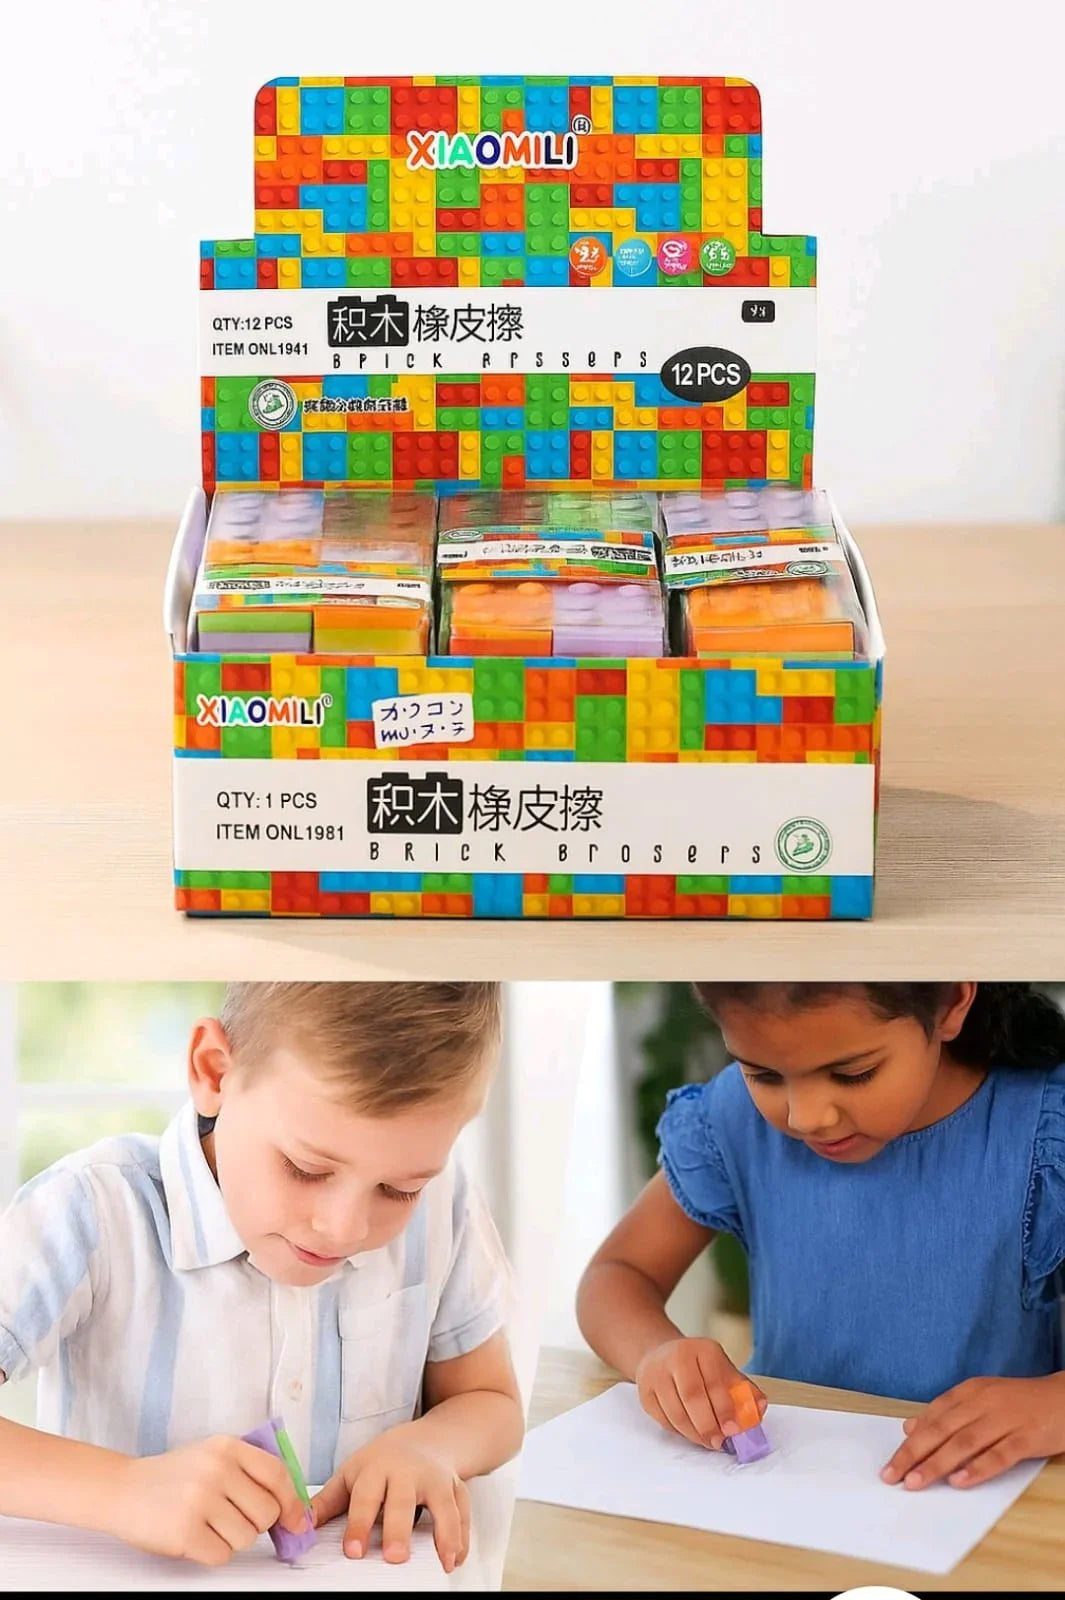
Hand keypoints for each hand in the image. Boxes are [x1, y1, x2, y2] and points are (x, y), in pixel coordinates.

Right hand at [111, 1437, 309, 1565]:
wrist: (122, 1489)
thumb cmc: (173, 1477)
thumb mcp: (212, 1455)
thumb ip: (248, 1471)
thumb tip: (291, 1509)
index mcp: (227, 1447)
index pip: (278, 1474)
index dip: (292, 1501)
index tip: (295, 1520)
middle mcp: (216, 1470)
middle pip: (266, 1513)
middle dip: (255, 1524)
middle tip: (231, 1519)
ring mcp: (200, 1500)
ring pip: (246, 1538)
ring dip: (231, 1540)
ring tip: (207, 1525)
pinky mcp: (185, 1531)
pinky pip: (222, 1556)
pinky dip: (212, 1553)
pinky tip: (195, 1537)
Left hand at [311, 1425, 469, 1571]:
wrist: (427, 1438)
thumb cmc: (384, 1462)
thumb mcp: (353, 1472)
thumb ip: (329, 1501)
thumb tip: (301, 1525)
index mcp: (377, 1468)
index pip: (365, 1497)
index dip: (358, 1525)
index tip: (354, 1551)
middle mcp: (408, 1472)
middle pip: (403, 1500)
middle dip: (398, 1529)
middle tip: (394, 1558)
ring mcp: (436, 1478)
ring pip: (444, 1504)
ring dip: (444, 1533)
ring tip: (443, 1561)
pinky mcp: (457, 1487)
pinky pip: (464, 1511)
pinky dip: (463, 1536)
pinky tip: (456, 1558)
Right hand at [634, 1336, 766, 1449]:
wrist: (662, 1354)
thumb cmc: (700, 1368)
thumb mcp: (724, 1370)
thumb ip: (743, 1390)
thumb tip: (760, 1408)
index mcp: (703, 1349)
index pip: (714, 1382)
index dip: (725, 1409)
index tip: (733, 1431)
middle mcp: (677, 1356)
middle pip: (692, 1397)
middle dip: (708, 1425)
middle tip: (718, 1442)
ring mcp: (656, 1372)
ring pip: (676, 1412)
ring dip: (694, 1433)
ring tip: (707, 1441)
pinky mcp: (644, 1391)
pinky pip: (663, 1419)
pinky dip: (679, 1432)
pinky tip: (690, 1433)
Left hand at [881, 1374, 1064, 1489]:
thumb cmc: (1019, 1403)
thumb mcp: (980, 1400)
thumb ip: (946, 1413)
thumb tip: (910, 1427)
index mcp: (969, 1392)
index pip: (932, 1417)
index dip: (910, 1441)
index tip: (891, 1461)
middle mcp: (982, 1403)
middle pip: (941, 1430)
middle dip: (913, 1454)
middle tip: (892, 1475)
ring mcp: (1004, 1420)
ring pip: (963, 1443)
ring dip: (937, 1464)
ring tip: (916, 1482)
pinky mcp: (1026, 1437)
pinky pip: (999, 1455)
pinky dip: (978, 1468)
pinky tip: (960, 1481)